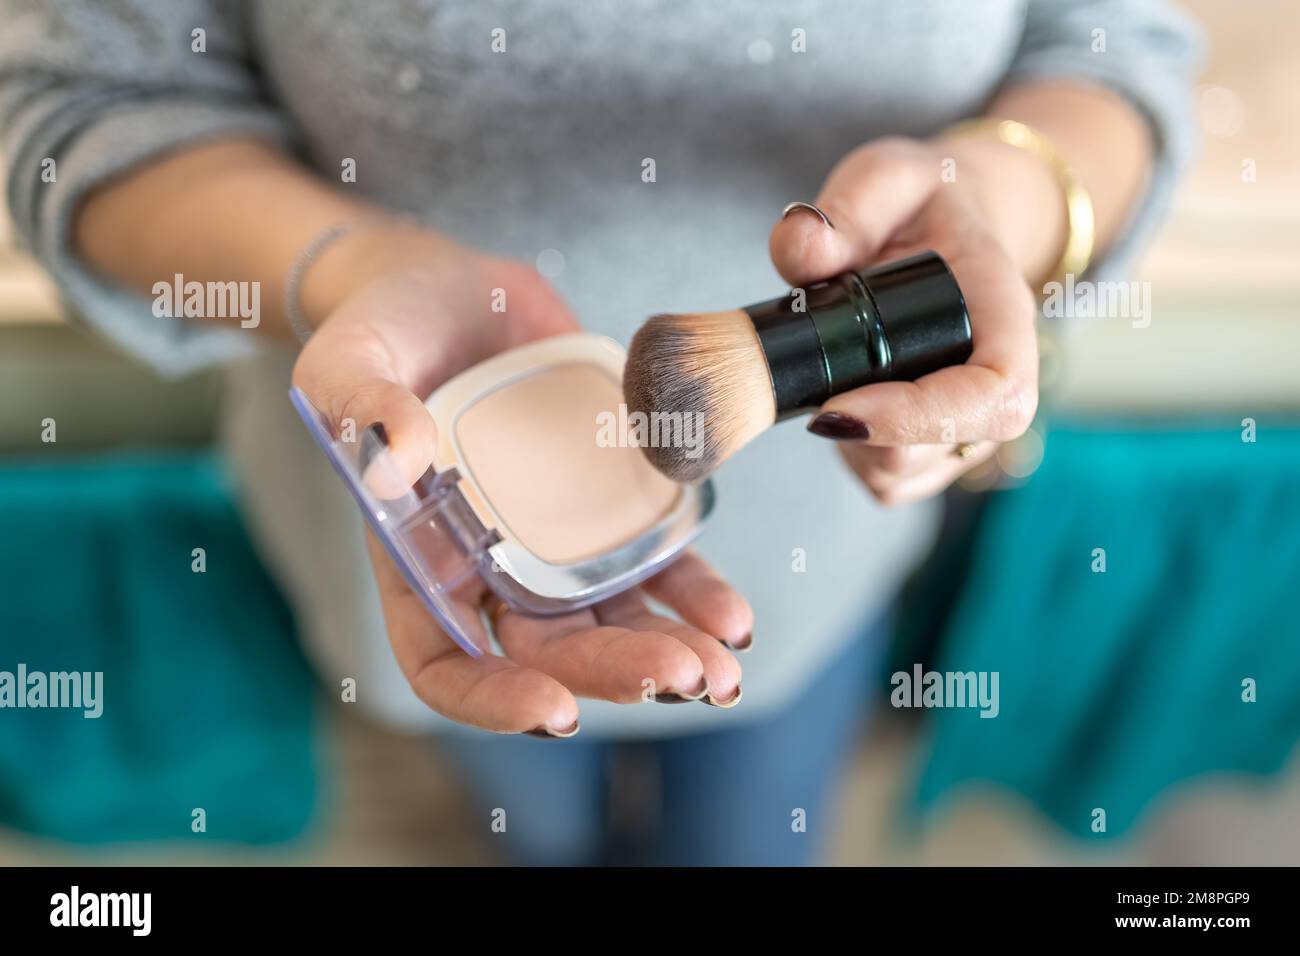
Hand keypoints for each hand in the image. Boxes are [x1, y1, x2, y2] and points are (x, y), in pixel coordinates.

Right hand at [292, 223, 749, 735]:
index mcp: (418, 559)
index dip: (494, 700)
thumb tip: (395, 461)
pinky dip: (694, 594)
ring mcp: (551, 540)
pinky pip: (654, 561)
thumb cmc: (383, 332)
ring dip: (669, 653)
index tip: (555, 712)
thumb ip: (358, 405)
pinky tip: (733, 620)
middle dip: (613, 672)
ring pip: (611, 619)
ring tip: (721, 672)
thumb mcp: (343, 360)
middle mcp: (487, 566)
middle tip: (680, 678)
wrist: (457, 294)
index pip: (444, 662)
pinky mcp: (605, 503)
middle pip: (549, 650)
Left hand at [768, 137, 1041, 504]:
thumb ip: (849, 204)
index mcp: (1005, 320)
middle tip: (813, 366)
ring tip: (830, 369)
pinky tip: (835, 395)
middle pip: (931, 450)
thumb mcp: (889, 177)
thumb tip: (802, 244)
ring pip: (899, 474)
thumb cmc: (920, 206)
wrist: (937, 232)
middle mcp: (997, 388)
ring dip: (845, 437)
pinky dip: (846, 451)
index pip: (995, 397)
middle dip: (856, 423)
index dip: (919, 417)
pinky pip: (884, 481)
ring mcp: (964, 429)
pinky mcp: (929, 453)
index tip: (839, 405)